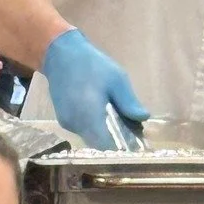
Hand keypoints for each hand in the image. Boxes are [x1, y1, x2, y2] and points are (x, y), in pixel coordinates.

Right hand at [42, 28, 149, 146]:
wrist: (60, 54)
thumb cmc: (91, 65)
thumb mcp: (117, 79)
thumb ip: (128, 102)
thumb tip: (143, 118)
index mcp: (89, 116)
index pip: (107, 147)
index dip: (121, 148)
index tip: (135, 144)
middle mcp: (76, 125)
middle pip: (99, 145)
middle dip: (115, 141)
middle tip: (131, 130)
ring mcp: (67, 124)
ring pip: (91, 138)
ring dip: (105, 134)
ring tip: (120, 120)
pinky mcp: (64, 120)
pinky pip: (83, 130)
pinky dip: (95, 127)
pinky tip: (104, 115)